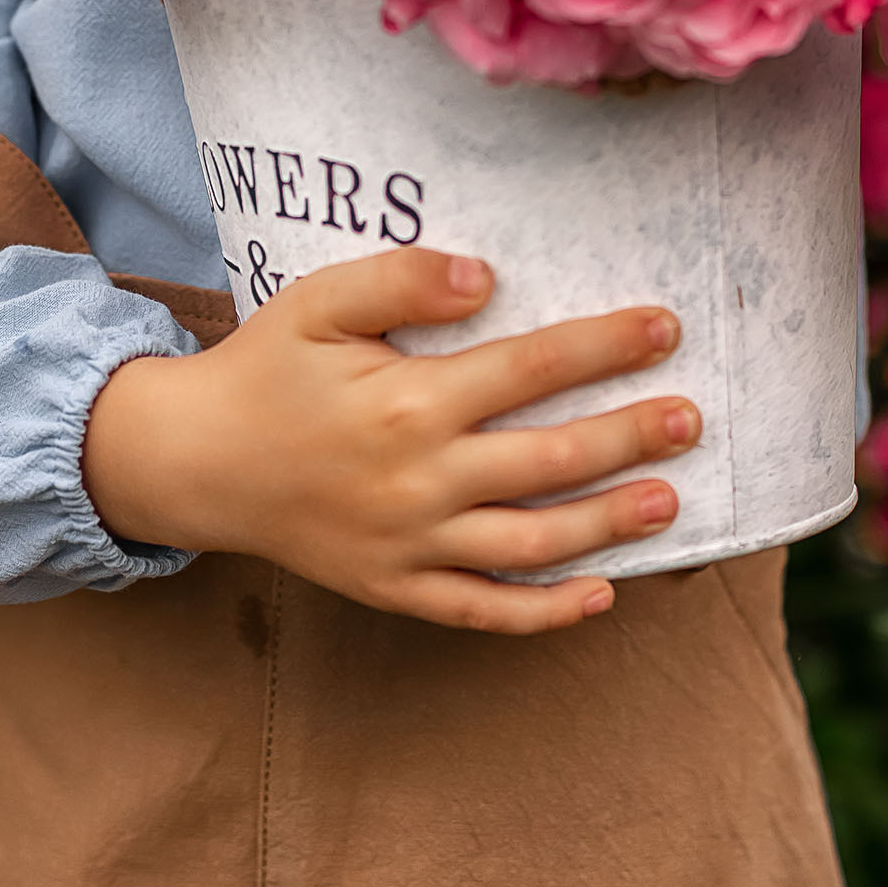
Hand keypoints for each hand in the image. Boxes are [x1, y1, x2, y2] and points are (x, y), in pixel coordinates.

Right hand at [81, 246, 699, 633]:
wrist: (194, 463)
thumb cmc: (267, 369)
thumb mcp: (319, 301)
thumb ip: (402, 277)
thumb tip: (488, 276)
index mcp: (407, 401)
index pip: (530, 370)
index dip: (604, 347)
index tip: (665, 327)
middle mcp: (419, 480)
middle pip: (551, 461)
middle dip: (631, 438)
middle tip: (693, 419)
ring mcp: (410, 545)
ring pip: (533, 542)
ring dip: (610, 524)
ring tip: (672, 501)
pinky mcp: (396, 589)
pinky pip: (484, 610)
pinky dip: (546, 611)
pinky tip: (602, 594)